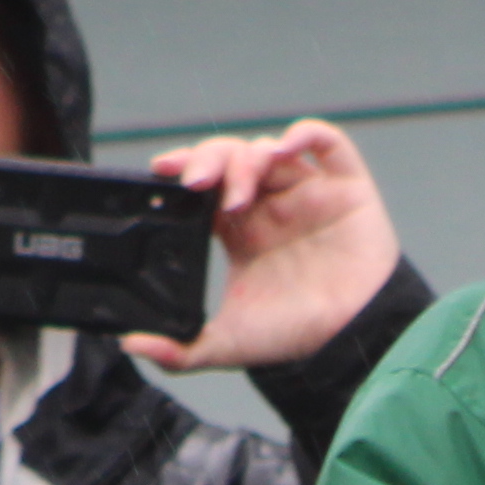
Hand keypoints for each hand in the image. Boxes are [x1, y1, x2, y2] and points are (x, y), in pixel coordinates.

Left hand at [133, 120, 404, 375]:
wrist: (352, 341)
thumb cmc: (298, 337)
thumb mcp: (227, 345)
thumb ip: (178, 350)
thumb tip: (131, 344)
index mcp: (241, 231)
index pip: (207, 184)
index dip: (185, 169)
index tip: (164, 171)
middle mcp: (271, 205)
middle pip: (232, 158)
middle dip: (209, 160)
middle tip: (197, 182)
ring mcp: (308, 192)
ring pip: (270, 150)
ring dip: (247, 160)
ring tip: (240, 193)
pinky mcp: (346, 188)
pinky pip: (329, 143)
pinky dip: (305, 134)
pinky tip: (285, 148)